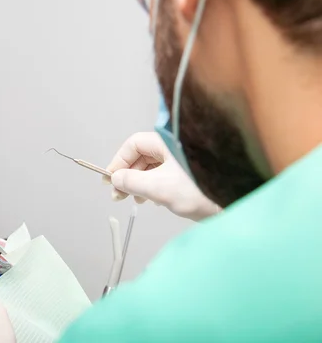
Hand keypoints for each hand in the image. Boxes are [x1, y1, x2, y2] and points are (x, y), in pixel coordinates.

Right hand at [103, 132, 219, 221]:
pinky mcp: (191, 175)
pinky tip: (153, 200)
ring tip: (135, 201)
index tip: (109, 180)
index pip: (134, 145)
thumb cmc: (200, 191)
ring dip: (139, 183)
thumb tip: (115, 179)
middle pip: (142, 156)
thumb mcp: (159, 187)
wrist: (237, 203)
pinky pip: (165, 175)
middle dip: (128, 175)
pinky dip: (154, 186)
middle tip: (118, 195)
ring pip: (153, 167)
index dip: (119, 162)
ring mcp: (183, 161)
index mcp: (167, 142)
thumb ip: (132, 182)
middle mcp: (174, 147)